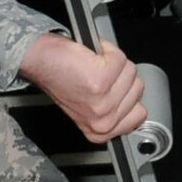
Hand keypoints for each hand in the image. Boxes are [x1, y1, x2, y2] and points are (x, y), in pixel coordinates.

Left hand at [19, 33, 145, 142]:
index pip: (139, 114)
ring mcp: (102, 102)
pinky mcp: (100, 80)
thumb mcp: (90, 108)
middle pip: (138, 89)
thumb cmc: (61, 79)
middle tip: (98, 75)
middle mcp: (103, 121)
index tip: (114, 88)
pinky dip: (108, 50)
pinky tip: (93, 56)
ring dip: (114, 62)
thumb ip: (114, 112)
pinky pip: (121, 59)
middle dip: (121, 76)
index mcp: (101, 131)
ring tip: (94, 66)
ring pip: (131, 72)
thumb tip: (135, 105)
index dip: (128, 94)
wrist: (41, 62)